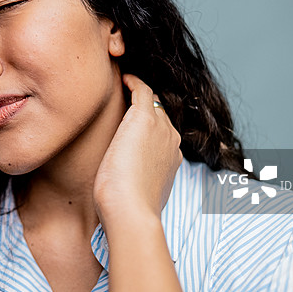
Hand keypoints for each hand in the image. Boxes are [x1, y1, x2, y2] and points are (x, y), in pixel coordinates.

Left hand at [93, 73, 182, 227]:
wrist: (131, 212)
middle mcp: (171, 140)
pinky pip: (142, 90)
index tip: (129, 125)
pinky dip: (133, 82)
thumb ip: (134, 182)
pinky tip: (121, 78)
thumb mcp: (135, 193)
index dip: (147, 127)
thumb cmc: (126, 211)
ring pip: (151, 101)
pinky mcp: (144, 118)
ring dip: (137, 93)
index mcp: (172, 159)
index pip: (161, 134)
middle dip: (143, 107)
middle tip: (124, 97)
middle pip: (158, 114)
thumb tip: (120, 183)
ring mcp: (161, 128)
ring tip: (120, 85)